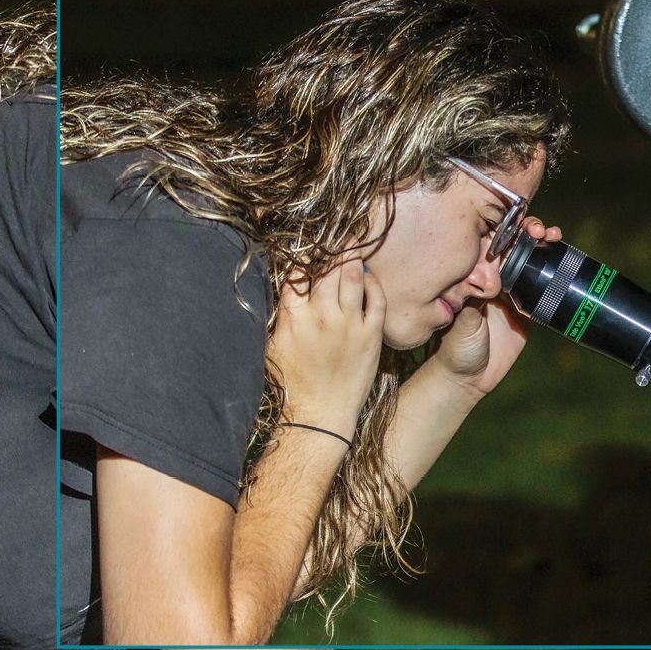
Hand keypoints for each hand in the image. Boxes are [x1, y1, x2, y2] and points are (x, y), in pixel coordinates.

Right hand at [266, 256, 385, 438]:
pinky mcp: (371, 335)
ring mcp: (349, 324)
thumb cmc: (292, 385)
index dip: (306, 255)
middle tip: (340, 233)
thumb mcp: (273, 346)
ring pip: (352, 277)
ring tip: (355, 243)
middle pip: (329, 269)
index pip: (299, 272)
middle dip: (334, 247)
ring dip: (353, 257)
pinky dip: (374, 283)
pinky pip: (377, 299)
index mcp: (294, 317)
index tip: (312, 245)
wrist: (319, 416)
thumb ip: (282, 314)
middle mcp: (322, 315)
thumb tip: (286, 290)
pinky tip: (370, 276)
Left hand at [430, 218, 560, 397]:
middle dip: (529, 231)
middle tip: (542, 230)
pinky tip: (564, 258)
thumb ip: (472, 303)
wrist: (469, 378)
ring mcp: (512, 290)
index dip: (507, 229)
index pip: (493, 243)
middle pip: (515, 244)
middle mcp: (493, 277)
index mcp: (474, 275)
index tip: (519, 225)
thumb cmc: (455, 349)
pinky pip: (544, 284)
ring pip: (531, 258)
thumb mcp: (462, 325)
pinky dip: (555, 269)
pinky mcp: (528, 307)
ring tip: (554, 235)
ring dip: (544, 243)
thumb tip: (480, 277)